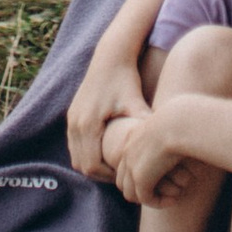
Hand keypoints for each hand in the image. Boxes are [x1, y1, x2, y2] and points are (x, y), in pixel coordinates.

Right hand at [67, 54, 147, 180]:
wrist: (110, 55)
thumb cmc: (126, 78)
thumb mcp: (136, 101)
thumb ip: (143, 123)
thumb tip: (161, 143)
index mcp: (87, 124)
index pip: (92, 166)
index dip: (110, 175)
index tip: (127, 173)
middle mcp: (75, 123)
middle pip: (82, 165)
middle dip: (102, 174)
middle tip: (123, 174)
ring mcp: (71, 119)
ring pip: (77, 157)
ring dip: (94, 164)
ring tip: (117, 163)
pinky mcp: (72, 116)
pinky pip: (76, 146)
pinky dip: (89, 154)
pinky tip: (109, 150)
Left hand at [106, 104, 201, 207]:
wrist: (179, 123)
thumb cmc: (184, 121)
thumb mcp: (175, 125)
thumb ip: (170, 133)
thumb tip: (181, 137)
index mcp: (133, 136)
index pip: (126, 163)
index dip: (138, 175)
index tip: (160, 180)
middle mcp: (127, 151)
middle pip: (123, 181)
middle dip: (139, 192)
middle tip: (160, 195)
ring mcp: (131, 165)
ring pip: (131, 193)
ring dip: (149, 199)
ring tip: (168, 198)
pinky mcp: (140, 178)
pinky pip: (146, 198)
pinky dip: (159, 203)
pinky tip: (173, 200)